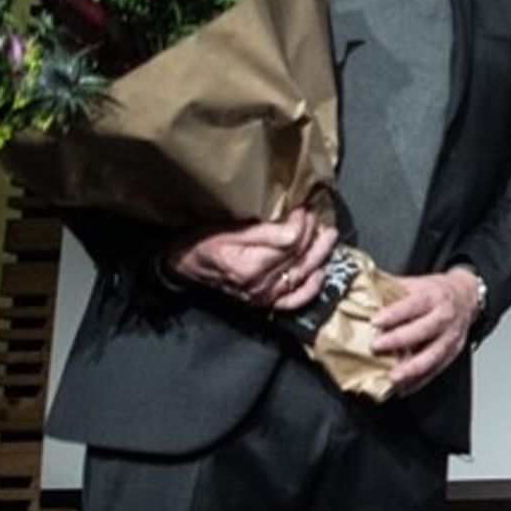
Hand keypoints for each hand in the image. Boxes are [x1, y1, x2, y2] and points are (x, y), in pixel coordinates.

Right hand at [165, 208, 336, 311]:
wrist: (182, 266)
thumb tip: (296, 221)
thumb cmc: (200, 242)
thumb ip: (263, 229)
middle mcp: (259, 285)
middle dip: (312, 232)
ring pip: (301, 273)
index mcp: (248, 265)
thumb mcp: (226, 228)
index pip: (290, 242)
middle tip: (317, 214)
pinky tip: (321, 272)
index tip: (304, 206)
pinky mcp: (264, 303)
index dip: (302, 222)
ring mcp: (263, 296)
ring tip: (328, 235)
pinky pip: (295, 300)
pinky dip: (311, 288)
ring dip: (319, 253)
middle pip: (298, 256)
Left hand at [370, 266, 480, 394]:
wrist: (467, 297)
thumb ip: (391, 289)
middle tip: (377, 347)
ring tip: (393, 378)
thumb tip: (360, 292)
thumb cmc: (437, 292)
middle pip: (424, 330)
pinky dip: (420, 381)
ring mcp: (451, 337)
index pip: (414, 305)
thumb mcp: (416, 283)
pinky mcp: (452, 353)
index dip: (394, 313)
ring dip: (412, 368)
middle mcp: (445, 317)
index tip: (376, 321)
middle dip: (400, 340)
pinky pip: (437, 369)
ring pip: (433, 355)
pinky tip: (404, 388)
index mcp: (433, 297)